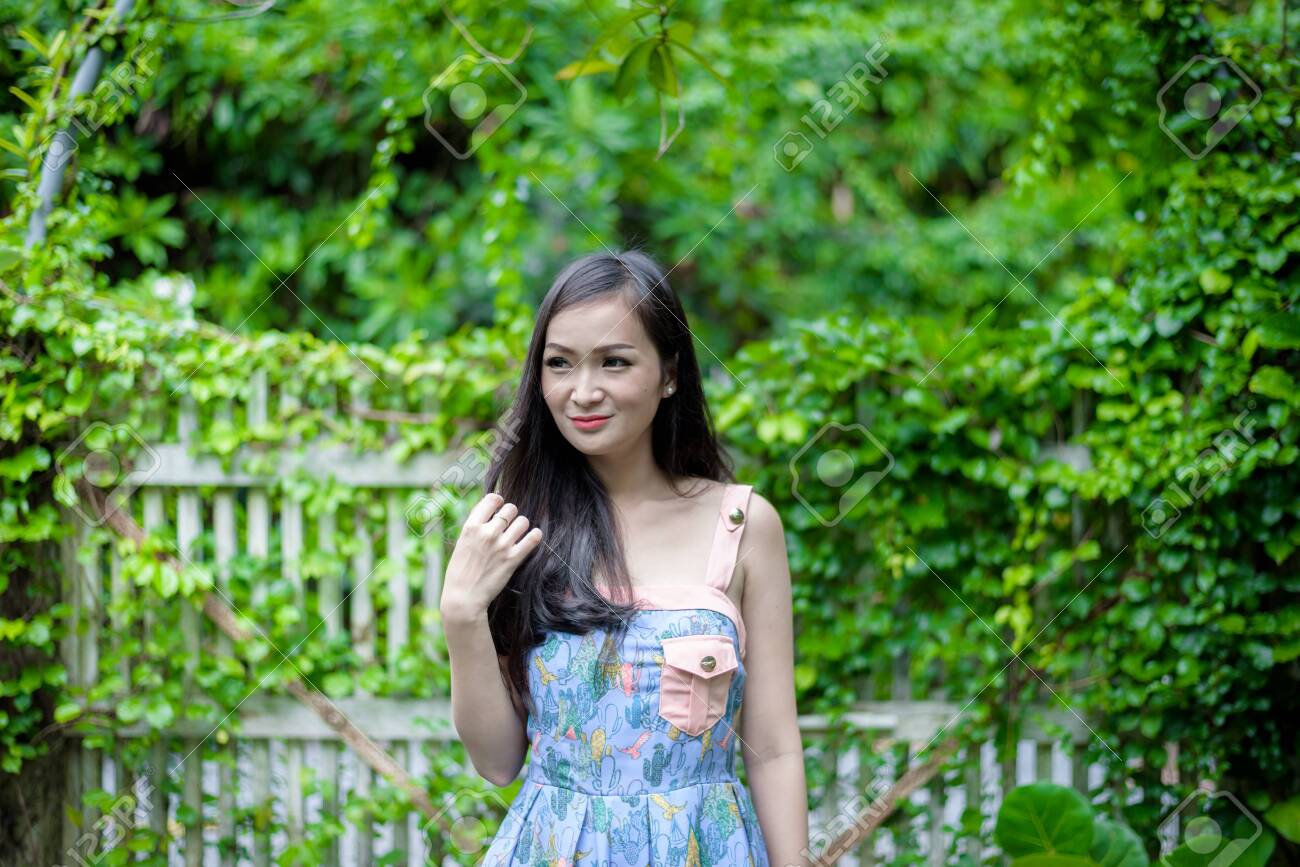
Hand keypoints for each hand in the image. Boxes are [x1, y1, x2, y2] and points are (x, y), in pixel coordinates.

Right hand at [440, 492, 543, 619]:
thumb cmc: (460, 571)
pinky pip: (533, 538)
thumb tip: (490, 509)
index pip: (493, 499)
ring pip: (523, 521)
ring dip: (522, 526)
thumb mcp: (462, 543)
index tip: (499, 508)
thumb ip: (475, 526)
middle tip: (508, 524)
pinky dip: (535, 536)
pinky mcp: (513, 559)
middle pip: (511, 509)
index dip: (498, 501)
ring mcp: (502, 546)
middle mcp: (487, 533)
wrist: (463, 598)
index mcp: (472, 527)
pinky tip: (532, 537)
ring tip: (517, 533)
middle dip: (511, 515)